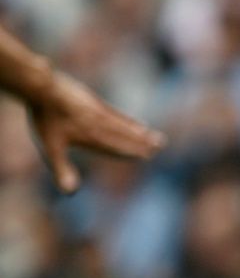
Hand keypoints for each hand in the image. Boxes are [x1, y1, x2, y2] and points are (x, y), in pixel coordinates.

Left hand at [28, 71, 165, 192]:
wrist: (41, 86)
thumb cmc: (45, 118)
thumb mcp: (50, 148)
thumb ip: (62, 170)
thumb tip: (70, 192)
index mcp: (93, 138)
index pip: (117, 148)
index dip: (132, 152)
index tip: (149, 156)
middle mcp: (101, 125)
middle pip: (126, 135)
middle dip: (143, 142)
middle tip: (160, 145)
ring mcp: (99, 111)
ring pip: (125, 125)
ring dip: (141, 131)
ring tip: (155, 136)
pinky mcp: (94, 101)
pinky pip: (117, 113)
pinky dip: (129, 120)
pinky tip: (136, 122)